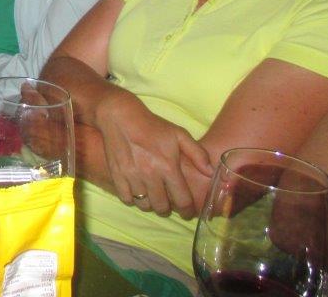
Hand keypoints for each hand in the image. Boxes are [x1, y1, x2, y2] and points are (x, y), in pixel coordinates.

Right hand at [95, 88, 212, 217]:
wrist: (120, 117)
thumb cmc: (153, 126)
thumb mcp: (179, 134)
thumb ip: (198, 154)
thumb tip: (210, 172)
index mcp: (167, 166)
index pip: (182, 200)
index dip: (187, 210)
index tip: (187, 211)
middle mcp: (149, 174)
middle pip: (162, 207)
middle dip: (168, 209)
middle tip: (168, 204)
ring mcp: (131, 176)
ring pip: (144, 205)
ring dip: (151, 204)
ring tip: (153, 197)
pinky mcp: (116, 175)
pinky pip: (126, 199)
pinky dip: (133, 199)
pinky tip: (137, 191)